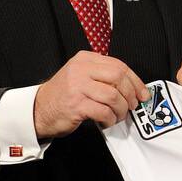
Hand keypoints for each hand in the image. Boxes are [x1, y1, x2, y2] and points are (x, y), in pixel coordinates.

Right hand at [34, 51, 149, 137]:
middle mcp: (81, 70)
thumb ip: (103, 75)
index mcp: (85, 59)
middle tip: (132, 106)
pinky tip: (106, 121)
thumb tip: (133, 86)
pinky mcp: (76, 105)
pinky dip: (110, 119)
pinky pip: (103, 111)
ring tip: (117, 115)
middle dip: (131, 95)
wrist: (39, 109)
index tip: (143, 93)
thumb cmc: (64, 95)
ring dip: (121, 109)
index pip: (119, 65)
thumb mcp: (82, 76)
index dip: (135, 81)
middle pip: (119, 78)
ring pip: (113, 96)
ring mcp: (77, 86)